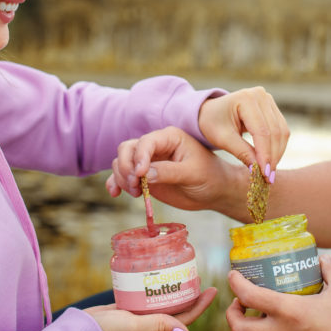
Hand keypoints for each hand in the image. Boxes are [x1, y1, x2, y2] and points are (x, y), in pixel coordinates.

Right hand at [84, 287, 217, 330]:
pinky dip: (155, 287)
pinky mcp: (128, 309)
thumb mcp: (135, 327)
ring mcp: (140, 316)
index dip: (200, 305)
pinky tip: (156, 277)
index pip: (185, 318)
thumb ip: (158, 326)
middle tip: (198, 277)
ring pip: (163, 302)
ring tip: (181, 274)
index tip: (212, 290)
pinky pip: (147, 297)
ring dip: (174, 290)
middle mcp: (151, 325)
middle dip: (190, 295)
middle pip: (177, 309)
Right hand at [106, 126, 245, 216]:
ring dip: (122, 177)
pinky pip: (123, 176)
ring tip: (136, 193)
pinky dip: (116, 183)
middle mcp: (155, 146)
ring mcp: (147, 161)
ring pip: (122, 162)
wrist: (215, 191)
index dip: (139, 157)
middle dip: (126, 167)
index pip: (146, 142)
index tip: (140, 174)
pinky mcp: (143, 176)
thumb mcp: (193, 173)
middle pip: (127, 149)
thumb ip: (169, 172)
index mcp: (169, 138)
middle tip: (135, 185)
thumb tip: (144, 174)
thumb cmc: (210, 177)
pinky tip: (115, 193)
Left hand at [197, 87, 289, 178]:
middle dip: (272, 157)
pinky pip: (281, 130)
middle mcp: (261, 95)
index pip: (261, 131)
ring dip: (277, 154)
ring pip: (282, 132)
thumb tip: (258, 170)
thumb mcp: (222, 138)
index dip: (265, 154)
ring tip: (269, 173)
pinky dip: (277, 147)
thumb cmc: (212, 123)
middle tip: (268, 178)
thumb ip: (241, 152)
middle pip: (275, 132)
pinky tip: (271, 162)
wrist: (210, 112)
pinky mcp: (272, 108)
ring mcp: (268, 100)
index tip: (264, 174)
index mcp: (246, 99)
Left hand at [224, 256, 330, 330]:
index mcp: (290, 313)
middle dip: (231, 313)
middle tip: (239, 300)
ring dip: (257, 322)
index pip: (249, 297)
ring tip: (269, 305)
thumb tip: (322, 260)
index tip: (233, 274)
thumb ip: (330, 269)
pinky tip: (292, 320)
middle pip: (239, 329)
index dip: (235, 283)